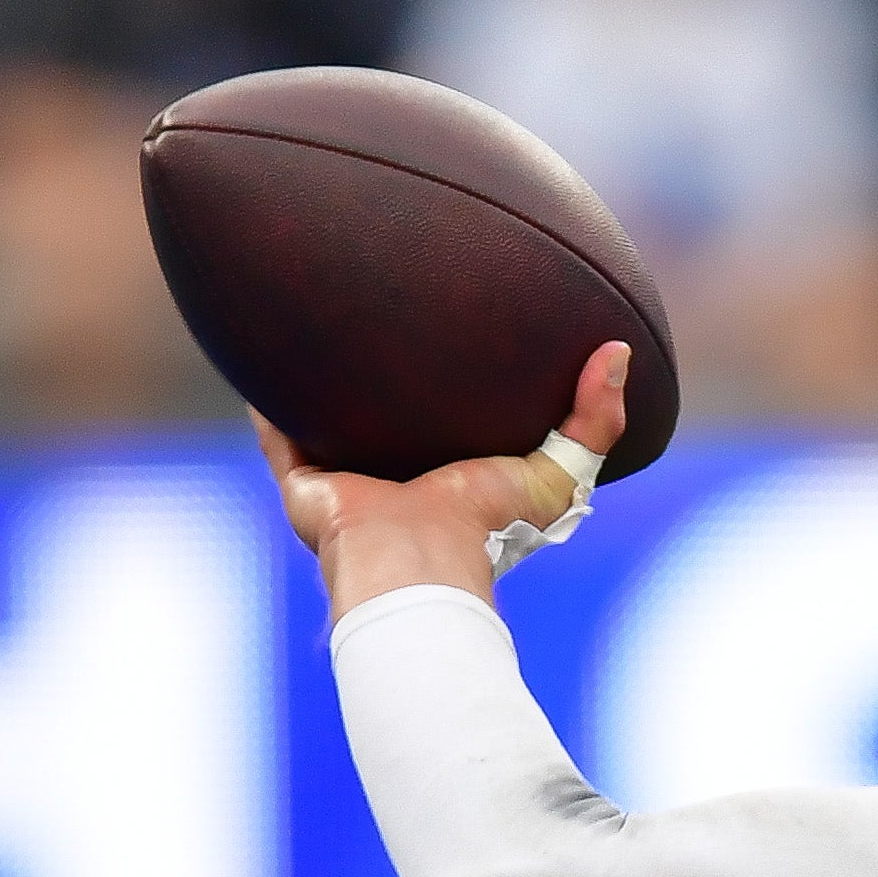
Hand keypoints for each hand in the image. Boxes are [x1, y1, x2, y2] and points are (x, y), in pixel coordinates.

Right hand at [257, 340, 627, 622]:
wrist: (420, 559)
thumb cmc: (490, 525)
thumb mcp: (558, 471)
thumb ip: (595, 419)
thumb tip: (620, 353)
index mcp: (452, 476)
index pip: (455, 427)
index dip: (457, 391)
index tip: (461, 338)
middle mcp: (398, 478)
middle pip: (386, 424)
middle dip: (383, 384)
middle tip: (383, 318)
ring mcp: (349, 482)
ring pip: (328, 426)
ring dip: (321, 390)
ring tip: (313, 330)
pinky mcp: (306, 486)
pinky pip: (278, 437)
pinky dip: (267, 405)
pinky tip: (257, 361)